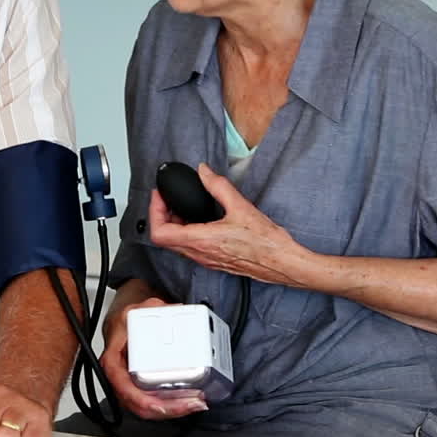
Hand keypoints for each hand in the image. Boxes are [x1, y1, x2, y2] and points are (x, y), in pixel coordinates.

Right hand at [98, 297, 208, 420]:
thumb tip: (174, 311)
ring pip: (146, 408)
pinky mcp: (139, 387)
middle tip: (189, 403)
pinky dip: (169, 407)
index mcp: (114, 357)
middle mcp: (119, 375)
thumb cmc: (127, 319)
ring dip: (170, 411)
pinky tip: (185, 404)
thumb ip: (157, 307)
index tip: (157, 403)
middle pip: (137, 403)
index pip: (120, 383)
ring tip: (193, 404)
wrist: (124, 321)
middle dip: (165, 408)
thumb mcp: (140, 308)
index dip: (139, 398)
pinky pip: (151, 403)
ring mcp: (128, 383)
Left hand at [148, 163, 310, 286]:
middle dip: (161, 215)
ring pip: (176, 244)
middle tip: (167, 198)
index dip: (154, 212)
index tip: (160, 196)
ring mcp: (206, 259)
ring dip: (173, 224)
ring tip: (181, 206)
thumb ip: (218, 186)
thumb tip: (204, 172)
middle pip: (164, 238)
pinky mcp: (214, 261)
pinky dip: (185, 232)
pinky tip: (198, 219)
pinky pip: (189, 248)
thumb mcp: (240, 207)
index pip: (160, 233)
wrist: (282, 264)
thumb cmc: (265, 242)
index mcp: (201, 241)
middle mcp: (200, 254)